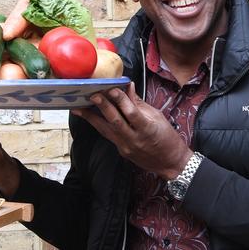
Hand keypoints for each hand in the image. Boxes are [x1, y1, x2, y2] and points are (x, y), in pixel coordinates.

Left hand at [71, 82, 192, 179]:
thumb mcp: (157, 117)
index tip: (112, 88)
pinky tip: (90, 117)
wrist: (170, 162)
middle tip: (92, 95)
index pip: (132, 113)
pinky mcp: (121, 151)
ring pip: (106, 130)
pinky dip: (99, 125)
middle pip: (116, 121)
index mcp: (147, 129)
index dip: (121, 100)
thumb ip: (139, 103)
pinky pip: (108, 136)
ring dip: (91, 118)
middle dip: (103, 107)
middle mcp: (134, 139)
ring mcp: (126, 147)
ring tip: (78, 107)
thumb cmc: (167, 137)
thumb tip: (128, 86)